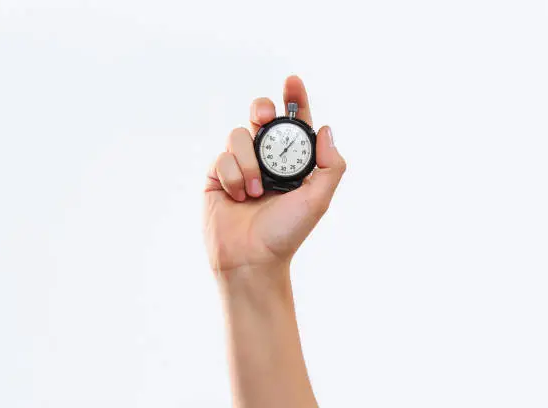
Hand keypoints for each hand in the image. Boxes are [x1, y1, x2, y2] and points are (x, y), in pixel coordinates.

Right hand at [203, 76, 345, 276]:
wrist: (251, 259)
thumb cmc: (286, 233)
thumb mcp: (318, 199)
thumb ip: (330, 165)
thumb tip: (325, 128)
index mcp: (292, 162)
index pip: (294, 123)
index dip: (295, 99)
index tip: (293, 81)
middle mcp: (265, 159)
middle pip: (260, 116)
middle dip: (261, 109)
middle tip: (264, 117)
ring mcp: (240, 165)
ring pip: (238, 136)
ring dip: (248, 161)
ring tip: (254, 191)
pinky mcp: (218, 175)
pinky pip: (222, 157)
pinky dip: (233, 176)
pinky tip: (238, 198)